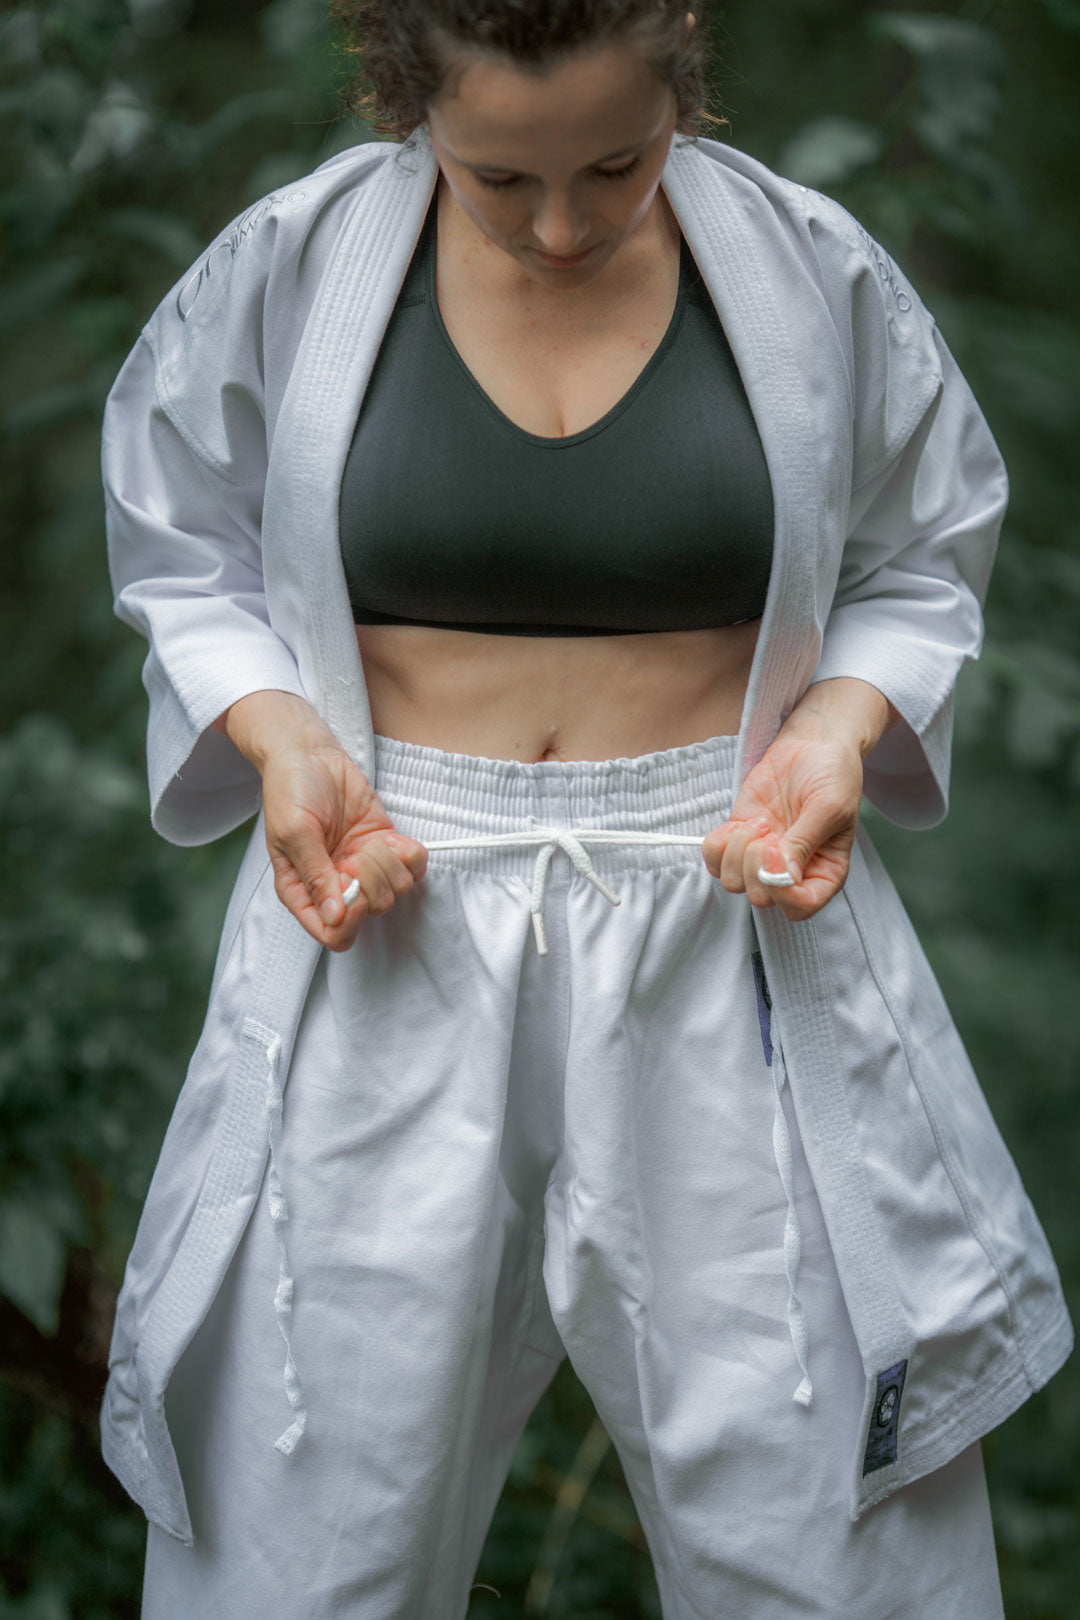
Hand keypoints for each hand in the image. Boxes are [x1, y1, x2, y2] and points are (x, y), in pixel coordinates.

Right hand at [217, 690, 426, 949]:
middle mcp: (336, 885)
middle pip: (372, 912)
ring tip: (368, 842)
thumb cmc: (290, 790)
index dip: (351, 917)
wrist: (308, 754)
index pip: (335, 934)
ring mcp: (363, 866)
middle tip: (356, 853)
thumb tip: (335, 916)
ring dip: (390, 865)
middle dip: (373, 882)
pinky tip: (391, 839)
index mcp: (303, 891)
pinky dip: (409, 854)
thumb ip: (315, 875)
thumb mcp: (294, 831)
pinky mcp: (384, 845)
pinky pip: (414, 866)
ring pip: (397, 891)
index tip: (349, 882)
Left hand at [700, 678, 896, 921]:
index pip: (799, 908)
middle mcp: (792, 873)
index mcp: (824, 873)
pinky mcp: (739, 839)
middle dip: (756, 865)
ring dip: (737, 852)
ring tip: (759, 824)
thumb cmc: (833, 775)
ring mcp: (762, 858)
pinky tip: (739, 824)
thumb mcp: (829, 806)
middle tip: (769, 829)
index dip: (781, 890)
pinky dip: (718, 845)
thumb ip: (804, 843)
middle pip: (760, 898)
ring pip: (733, 882)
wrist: (813, 744)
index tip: (777, 852)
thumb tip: (781, 876)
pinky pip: (714, 860)